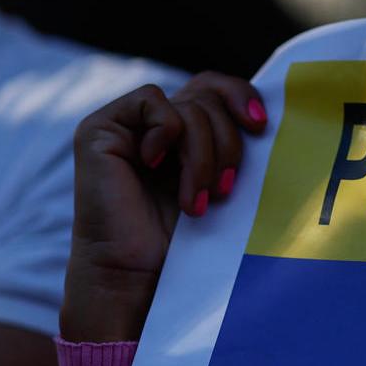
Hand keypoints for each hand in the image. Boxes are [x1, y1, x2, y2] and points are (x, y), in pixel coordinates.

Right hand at [60, 72, 267, 342]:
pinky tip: (155, 166)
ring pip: (189, 107)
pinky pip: (151, 101)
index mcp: (184, 132)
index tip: (261, 127)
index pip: (216, 88)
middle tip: (225, 190)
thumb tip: (266, 111)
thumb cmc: (183, 242)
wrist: (138, 278)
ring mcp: (126, 124)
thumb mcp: (221, 183)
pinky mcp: (99, 128)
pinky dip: (166, 132)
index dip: (241, 96)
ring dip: (201, 157)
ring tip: (196, 202)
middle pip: (208, 96)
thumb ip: (232, 143)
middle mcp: (155, 124)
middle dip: (227, 143)